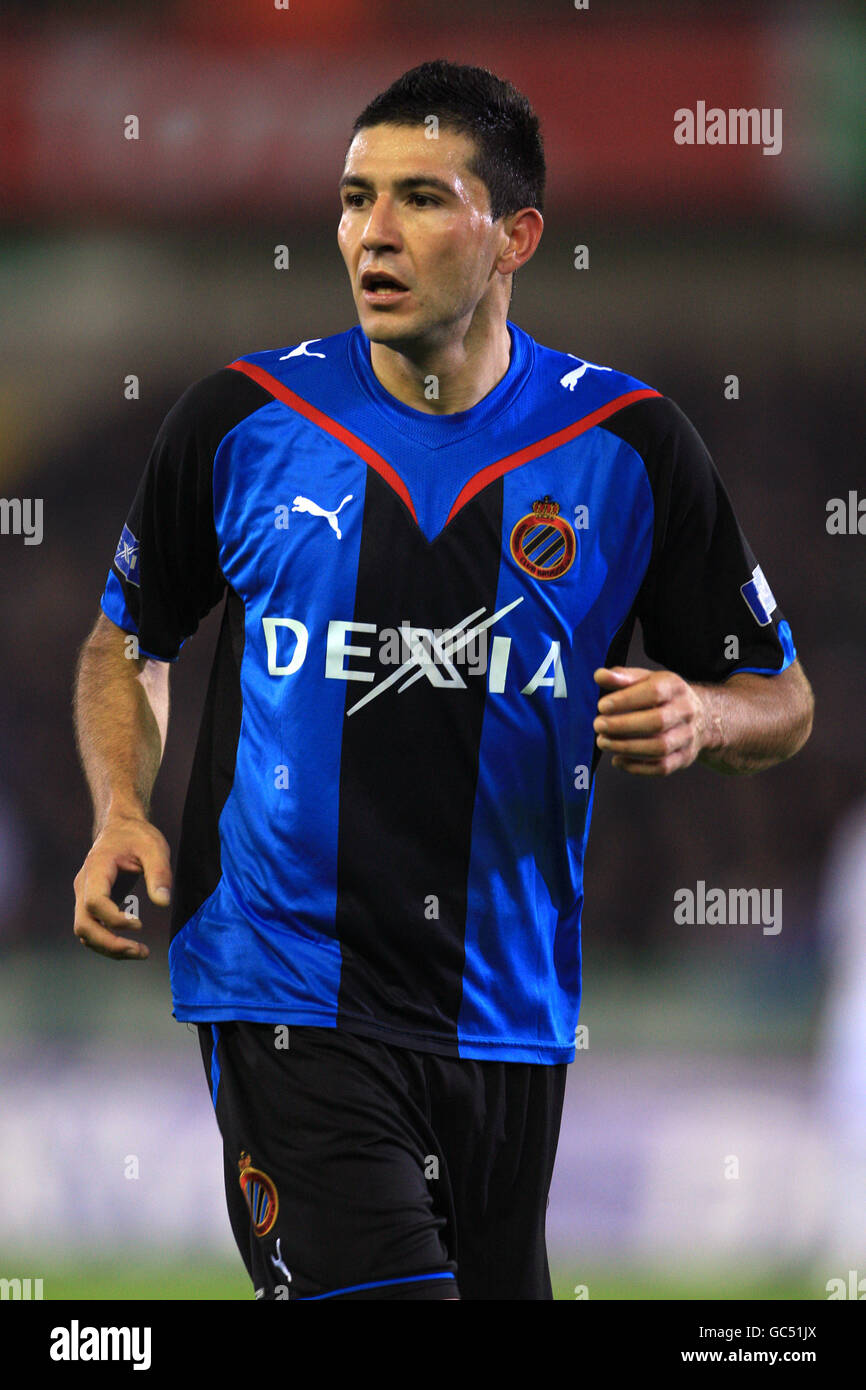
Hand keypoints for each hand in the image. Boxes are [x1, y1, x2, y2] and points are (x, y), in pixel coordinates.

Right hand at [73, 813, 171, 959]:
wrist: (120, 828)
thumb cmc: (137, 836)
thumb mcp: (154, 848)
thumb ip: (160, 873)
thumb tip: (163, 902)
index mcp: (96, 869)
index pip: (94, 902)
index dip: (114, 918)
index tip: (140, 924)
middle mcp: (83, 885)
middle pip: (83, 925)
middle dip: (109, 944)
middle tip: (140, 951)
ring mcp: (83, 896)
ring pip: (85, 933)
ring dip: (109, 948)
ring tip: (140, 952)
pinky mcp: (91, 905)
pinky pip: (92, 930)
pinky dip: (108, 943)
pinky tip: (132, 946)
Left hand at [593, 666, 714, 775]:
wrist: (700, 717)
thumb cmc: (663, 696)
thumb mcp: (646, 680)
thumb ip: (622, 677)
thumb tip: (600, 675)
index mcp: (675, 687)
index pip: (654, 692)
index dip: (626, 700)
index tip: (602, 706)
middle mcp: (686, 711)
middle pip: (657, 722)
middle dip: (623, 726)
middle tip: (598, 725)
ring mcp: (687, 736)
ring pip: (660, 747)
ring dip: (627, 747)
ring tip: (603, 742)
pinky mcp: (684, 757)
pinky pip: (662, 767)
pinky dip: (636, 767)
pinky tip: (617, 760)